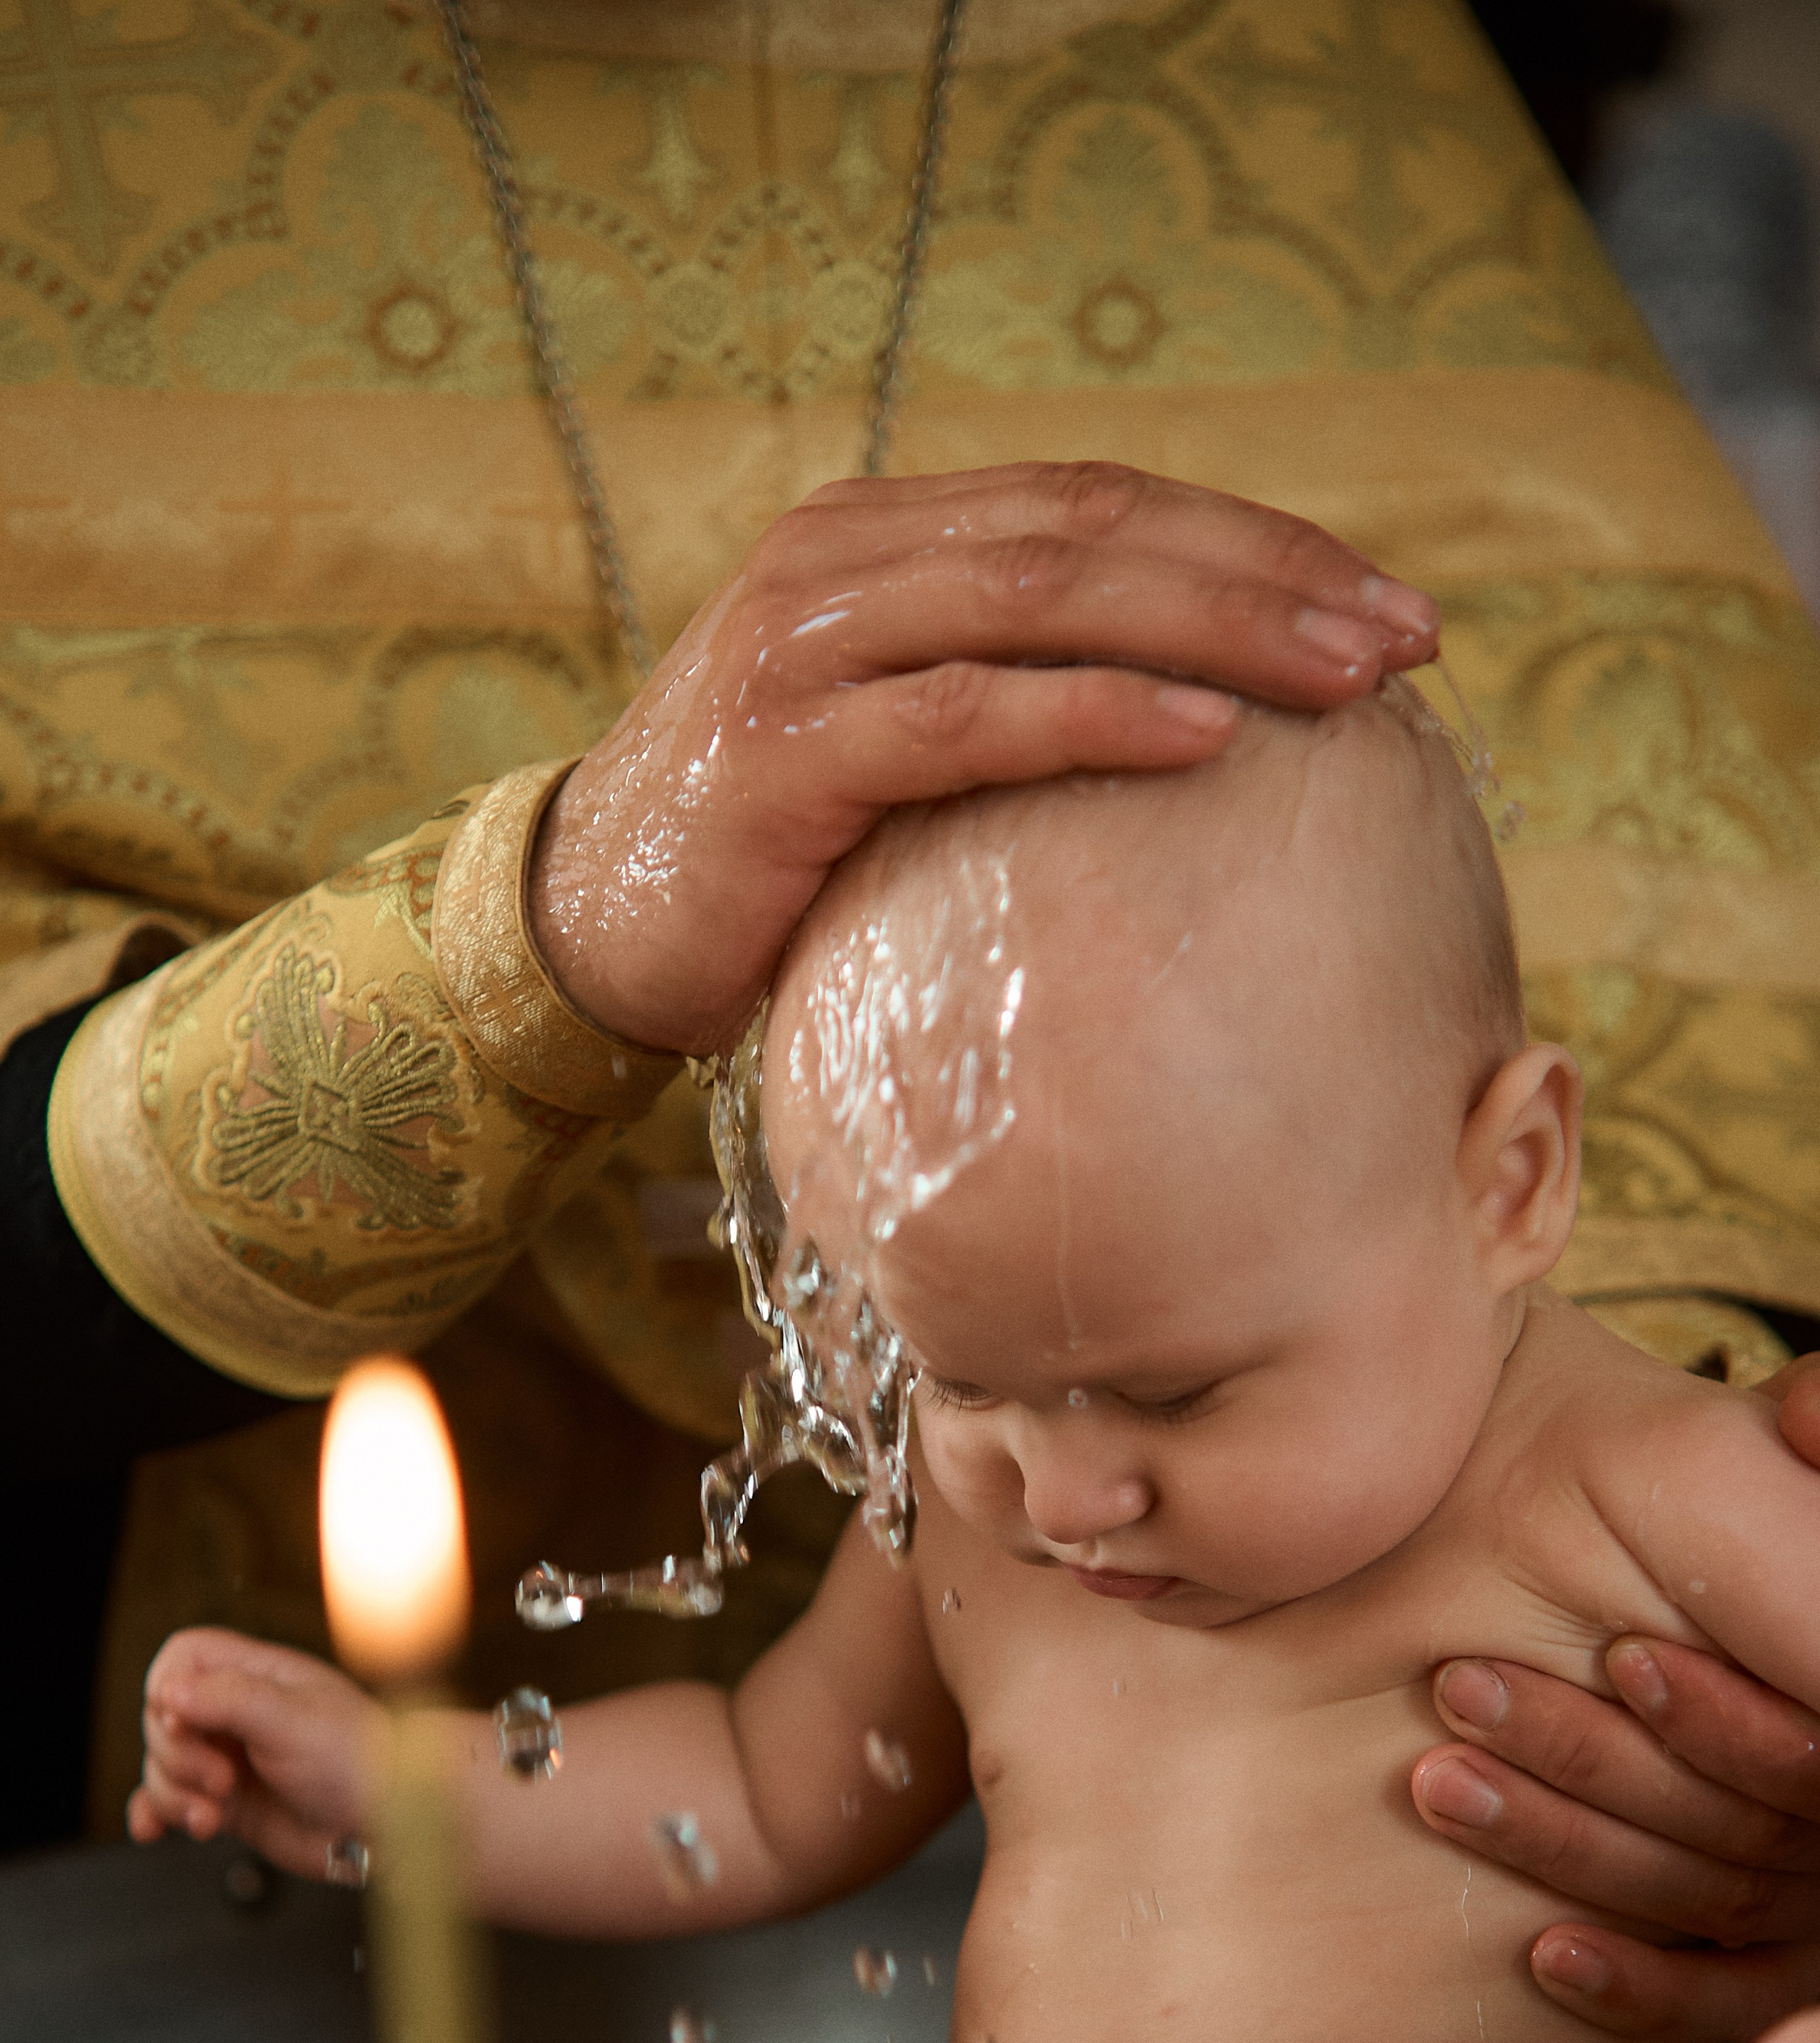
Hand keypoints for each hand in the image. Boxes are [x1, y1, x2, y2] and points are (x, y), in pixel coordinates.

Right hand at [131, 1627, 386, 1884]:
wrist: (389, 1825)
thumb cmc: (359, 1760)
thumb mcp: (292, 1719)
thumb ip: (229, 1699)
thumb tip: (168, 1692)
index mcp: (257, 1676)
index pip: (183, 1657)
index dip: (169, 1688)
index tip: (185, 1721)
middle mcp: (238, 1714)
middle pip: (161, 1718)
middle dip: (178, 1755)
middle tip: (222, 1780)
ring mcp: (230, 1759)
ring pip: (163, 1765)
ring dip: (174, 1794)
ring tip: (214, 1814)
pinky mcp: (228, 1803)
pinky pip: (170, 1802)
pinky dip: (155, 1814)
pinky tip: (152, 1831)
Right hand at [531, 461, 1438, 1056]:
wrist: (585, 926)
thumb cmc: (774, 849)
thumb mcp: (898, 740)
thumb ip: (1007, 691)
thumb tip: (1197, 719)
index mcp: (888, 535)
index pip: (1102, 503)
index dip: (1253, 540)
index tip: (1386, 603)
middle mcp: (846, 557)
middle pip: (1094, 529)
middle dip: (1266, 574)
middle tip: (1405, 635)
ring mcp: (807, 645)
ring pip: (1042, 598)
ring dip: (1212, 630)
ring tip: (1344, 676)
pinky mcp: (786, 752)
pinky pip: (965, 718)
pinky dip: (1092, 715)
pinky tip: (1205, 734)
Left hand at [1410, 1356, 1819, 2042]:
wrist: (1559, 1520)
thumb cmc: (1668, 1494)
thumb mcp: (1736, 1471)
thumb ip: (1803, 1450)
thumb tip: (1814, 1410)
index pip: (1808, 1758)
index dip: (1728, 1719)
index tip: (1623, 1656)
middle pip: (1750, 1830)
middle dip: (1597, 1763)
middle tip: (1460, 1691)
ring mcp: (1812, 1880)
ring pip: (1706, 1900)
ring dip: (1560, 1843)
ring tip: (1435, 1777)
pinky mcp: (1766, 1949)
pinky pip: (1722, 1996)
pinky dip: (1640, 1989)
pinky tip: (1547, 1957)